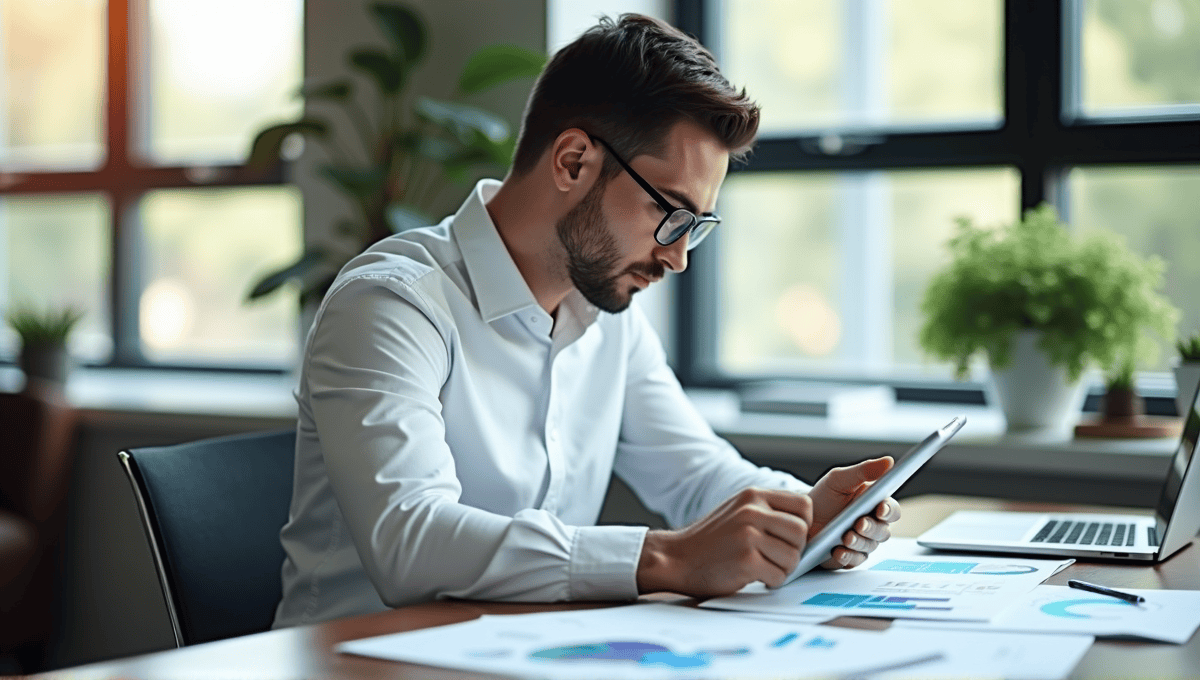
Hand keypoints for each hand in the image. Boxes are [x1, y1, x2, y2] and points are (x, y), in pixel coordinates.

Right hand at [636, 488, 811, 596]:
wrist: (677, 558)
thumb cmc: (710, 540)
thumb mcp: (738, 510)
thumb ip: (768, 511)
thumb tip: (806, 524)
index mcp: (753, 495)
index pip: (804, 505)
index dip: (804, 524)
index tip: (790, 537)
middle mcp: (752, 511)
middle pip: (801, 532)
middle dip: (795, 550)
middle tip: (776, 556)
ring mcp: (748, 535)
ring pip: (793, 557)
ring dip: (783, 569)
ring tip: (763, 566)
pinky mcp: (746, 560)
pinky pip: (779, 576)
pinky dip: (771, 582)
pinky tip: (753, 576)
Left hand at [807, 457, 900, 569]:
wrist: (800, 518)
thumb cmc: (822, 498)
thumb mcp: (839, 479)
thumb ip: (863, 471)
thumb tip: (888, 461)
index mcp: (873, 504)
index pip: (891, 510)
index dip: (888, 510)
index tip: (881, 508)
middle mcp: (871, 525)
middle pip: (883, 531)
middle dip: (871, 528)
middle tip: (859, 523)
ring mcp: (862, 543)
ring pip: (870, 546)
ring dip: (858, 541)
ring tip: (845, 537)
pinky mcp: (849, 557)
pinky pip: (854, 560)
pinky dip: (847, 556)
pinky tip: (838, 551)